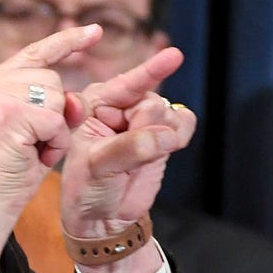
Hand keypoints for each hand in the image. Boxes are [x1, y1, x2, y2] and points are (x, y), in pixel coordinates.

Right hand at [0, 25, 103, 272]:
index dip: (67, 41)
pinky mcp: (10, 113)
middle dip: (56, 114)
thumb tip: (78, 98)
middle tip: (31, 144)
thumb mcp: (32, 128)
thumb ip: (53, 103)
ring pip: (58, 98)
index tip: (95, 31)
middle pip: (53, 79)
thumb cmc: (9, 171)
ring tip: (31, 150)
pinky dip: (55, 143)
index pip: (35, 52)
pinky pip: (58, 120)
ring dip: (56, 130)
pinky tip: (34, 156)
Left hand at [61, 45, 195, 272]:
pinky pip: (184, 121)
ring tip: (139, 158)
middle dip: (145, 129)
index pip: (125, 84)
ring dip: (163, 136)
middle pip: (151, 102)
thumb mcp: (99, 167)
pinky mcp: (163, 132)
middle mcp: (118, 105)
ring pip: (170, 112)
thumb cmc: (88, 188)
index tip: (175, 56)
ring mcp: (142, 118)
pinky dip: (180, 135)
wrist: (102, 216)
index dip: (149, 71)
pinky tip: (165, 148)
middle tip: (127, 155)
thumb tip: (165, 136)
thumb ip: (129, 148)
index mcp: (93, 104)